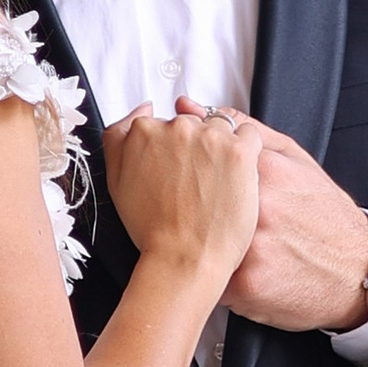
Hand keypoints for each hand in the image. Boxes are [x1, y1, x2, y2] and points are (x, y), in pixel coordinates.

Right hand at [104, 102, 262, 284]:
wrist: (184, 258)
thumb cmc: (153, 228)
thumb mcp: (117, 181)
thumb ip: (119, 137)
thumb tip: (143, 107)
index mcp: (145, 131)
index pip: (165, 122)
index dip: (174, 149)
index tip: (178, 170)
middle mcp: (177, 127)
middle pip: (193, 123)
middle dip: (198, 148)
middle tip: (197, 183)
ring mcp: (210, 137)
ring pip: (222, 128)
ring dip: (222, 148)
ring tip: (218, 183)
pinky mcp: (240, 151)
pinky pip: (250, 136)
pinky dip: (247, 152)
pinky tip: (237, 177)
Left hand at [205, 118, 367, 332]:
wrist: (357, 270)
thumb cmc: (322, 212)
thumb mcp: (292, 158)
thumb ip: (240, 129)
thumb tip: (188, 107)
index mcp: (263, 170)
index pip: (199, 160)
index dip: (196, 175)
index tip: (203, 184)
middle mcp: (256, 208)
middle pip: (195, 204)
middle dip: (199, 212)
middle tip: (222, 219)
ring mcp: (250, 249)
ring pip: (196, 242)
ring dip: (204, 243)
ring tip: (232, 243)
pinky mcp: (245, 286)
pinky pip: (207, 278)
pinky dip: (215, 274)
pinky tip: (241, 267)